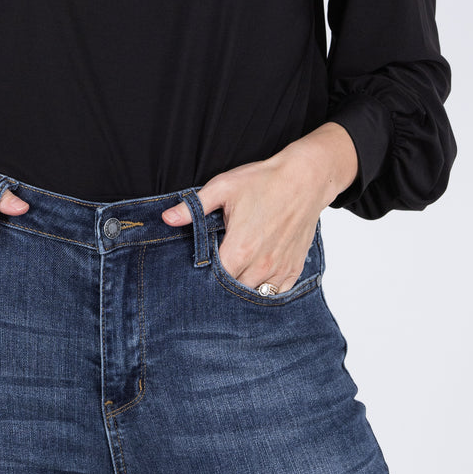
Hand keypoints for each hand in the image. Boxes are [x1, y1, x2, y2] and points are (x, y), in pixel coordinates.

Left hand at [160, 124, 356, 292]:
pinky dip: (266, 289)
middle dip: (223, 283)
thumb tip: (166, 219)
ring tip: (236, 272)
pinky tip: (257, 276)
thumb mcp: (223, 187)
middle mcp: (261, 265)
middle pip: (233, 290)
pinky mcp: (294, 268)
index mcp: (240, 248)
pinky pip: (277, 292)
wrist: (305, 179)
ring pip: (255, 294)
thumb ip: (194, 207)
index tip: (201, 268)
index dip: (204, 276)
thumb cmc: (264, 181)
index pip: (214, 279)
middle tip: (217, 270)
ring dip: (244, 287)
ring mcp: (280, 269)